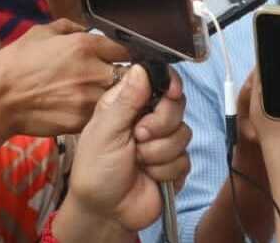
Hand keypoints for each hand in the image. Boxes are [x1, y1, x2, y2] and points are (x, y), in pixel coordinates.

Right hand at [0, 19, 130, 136]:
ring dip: (111, 96)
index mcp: (84, 46)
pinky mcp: (82, 121)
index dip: (118, 55)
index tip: (112, 59)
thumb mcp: (40, 33)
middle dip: (120, 76)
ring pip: (116, 97)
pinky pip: (101, 115)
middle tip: (103, 79)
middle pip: (126, 75)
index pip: (123, 50)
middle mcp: (93, 71)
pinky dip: (97, 113)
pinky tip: (80, 109)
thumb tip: (84, 29)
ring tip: (91, 95)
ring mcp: (89, 98)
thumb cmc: (13, 66)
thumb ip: (69, 27)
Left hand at [59, 65, 191, 234]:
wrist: (105, 212)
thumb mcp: (104, 131)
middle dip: (160, 123)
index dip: (169, 83)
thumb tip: (142, 68)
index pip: (158, 80)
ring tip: (138, 161)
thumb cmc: (95, 170)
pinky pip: (184, 157)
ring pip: (183, 133)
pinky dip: (164, 169)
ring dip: (158, 151)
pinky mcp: (175, 163)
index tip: (170, 92)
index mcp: (129, 103)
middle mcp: (148, 118)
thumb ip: (125, 100)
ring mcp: (163, 141)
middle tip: (139, 136)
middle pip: (176, 104)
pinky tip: (148, 175)